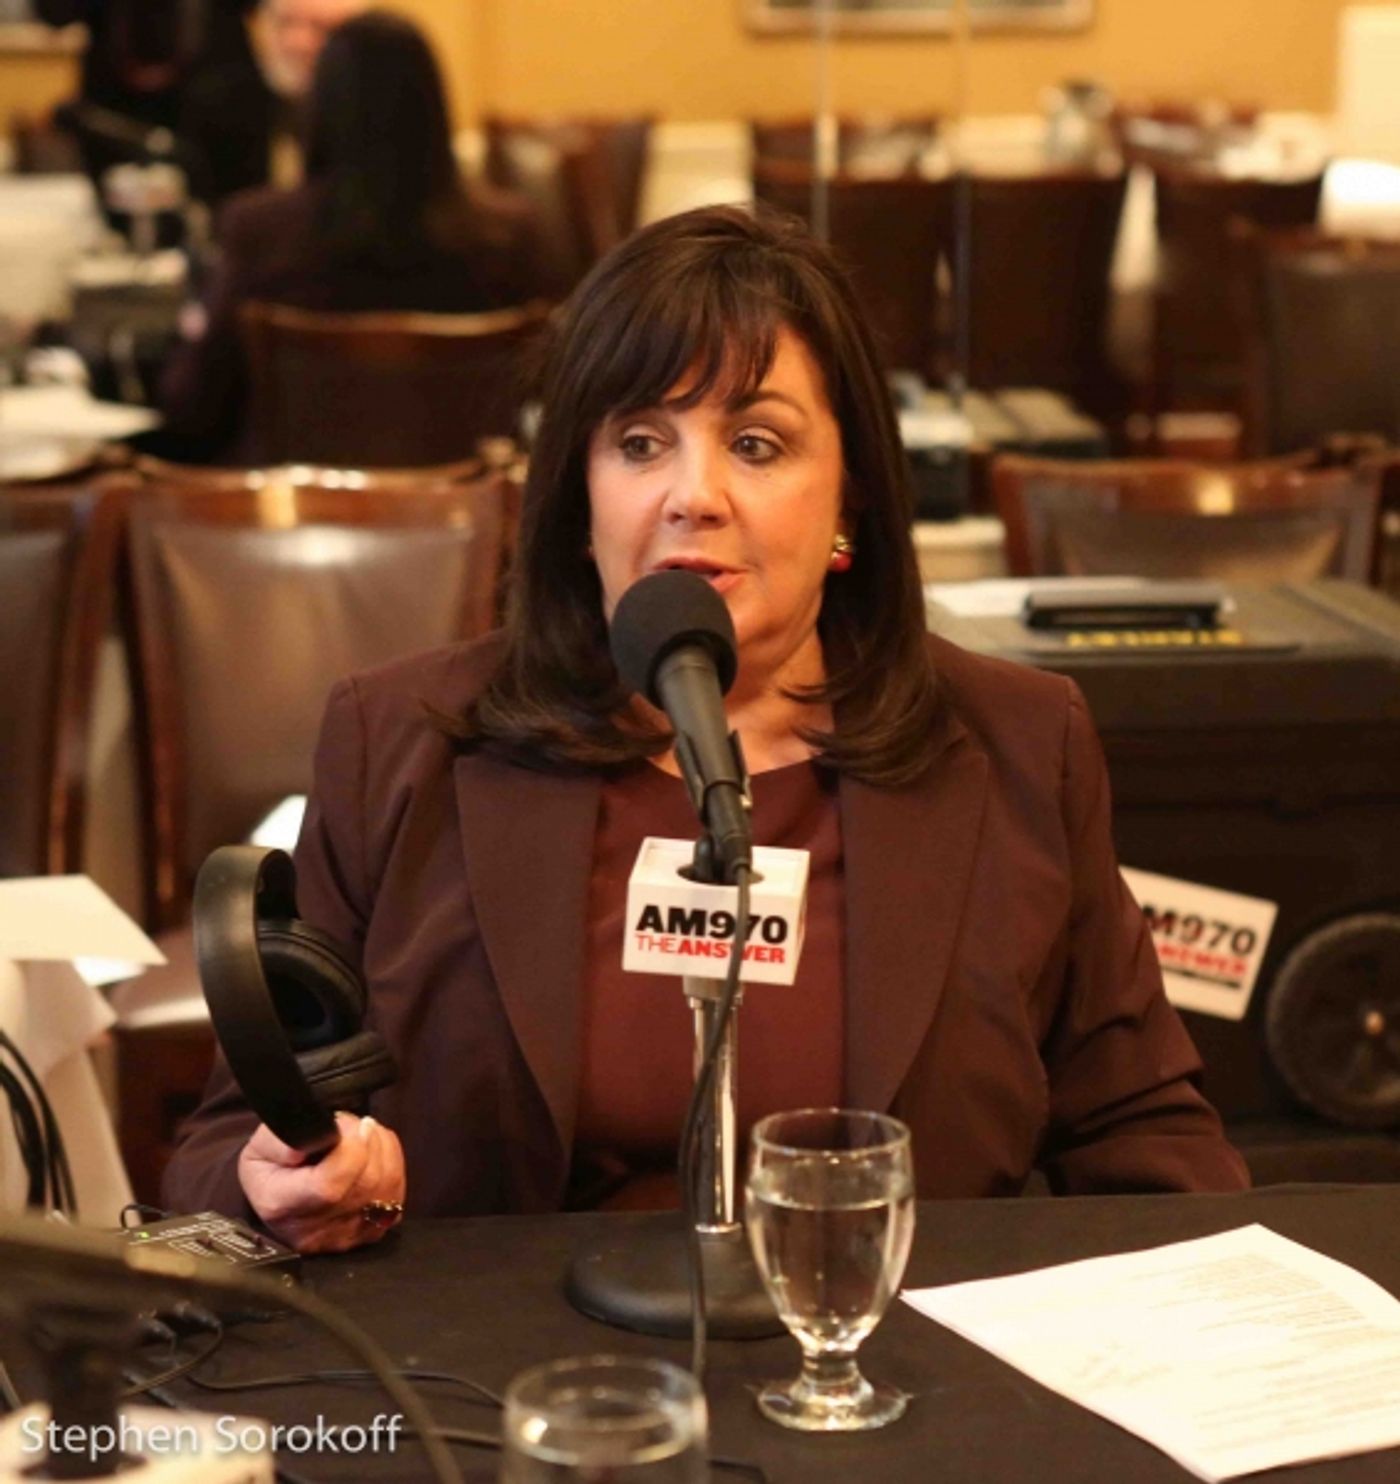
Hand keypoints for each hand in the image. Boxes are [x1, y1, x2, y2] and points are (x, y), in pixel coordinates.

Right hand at [237, 1112, 406, 1253]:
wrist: (274, 1199)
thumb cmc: (268, 1168)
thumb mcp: (259, 1145)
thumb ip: (286, 1139)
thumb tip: (323, 1137)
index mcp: (283, 1205)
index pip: (331, 1185)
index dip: (351, 1148)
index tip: (348, 1123)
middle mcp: (315, 1229)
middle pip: (366, 1182)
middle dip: (368, 1140)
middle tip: (352, 1124)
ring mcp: (345, 1236)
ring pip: (387, 1186)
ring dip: (383, 1148)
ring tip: (364, 1133)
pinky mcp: (368, 1234)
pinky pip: (396, 1195)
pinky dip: (392, 1165)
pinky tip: (374, 1152)